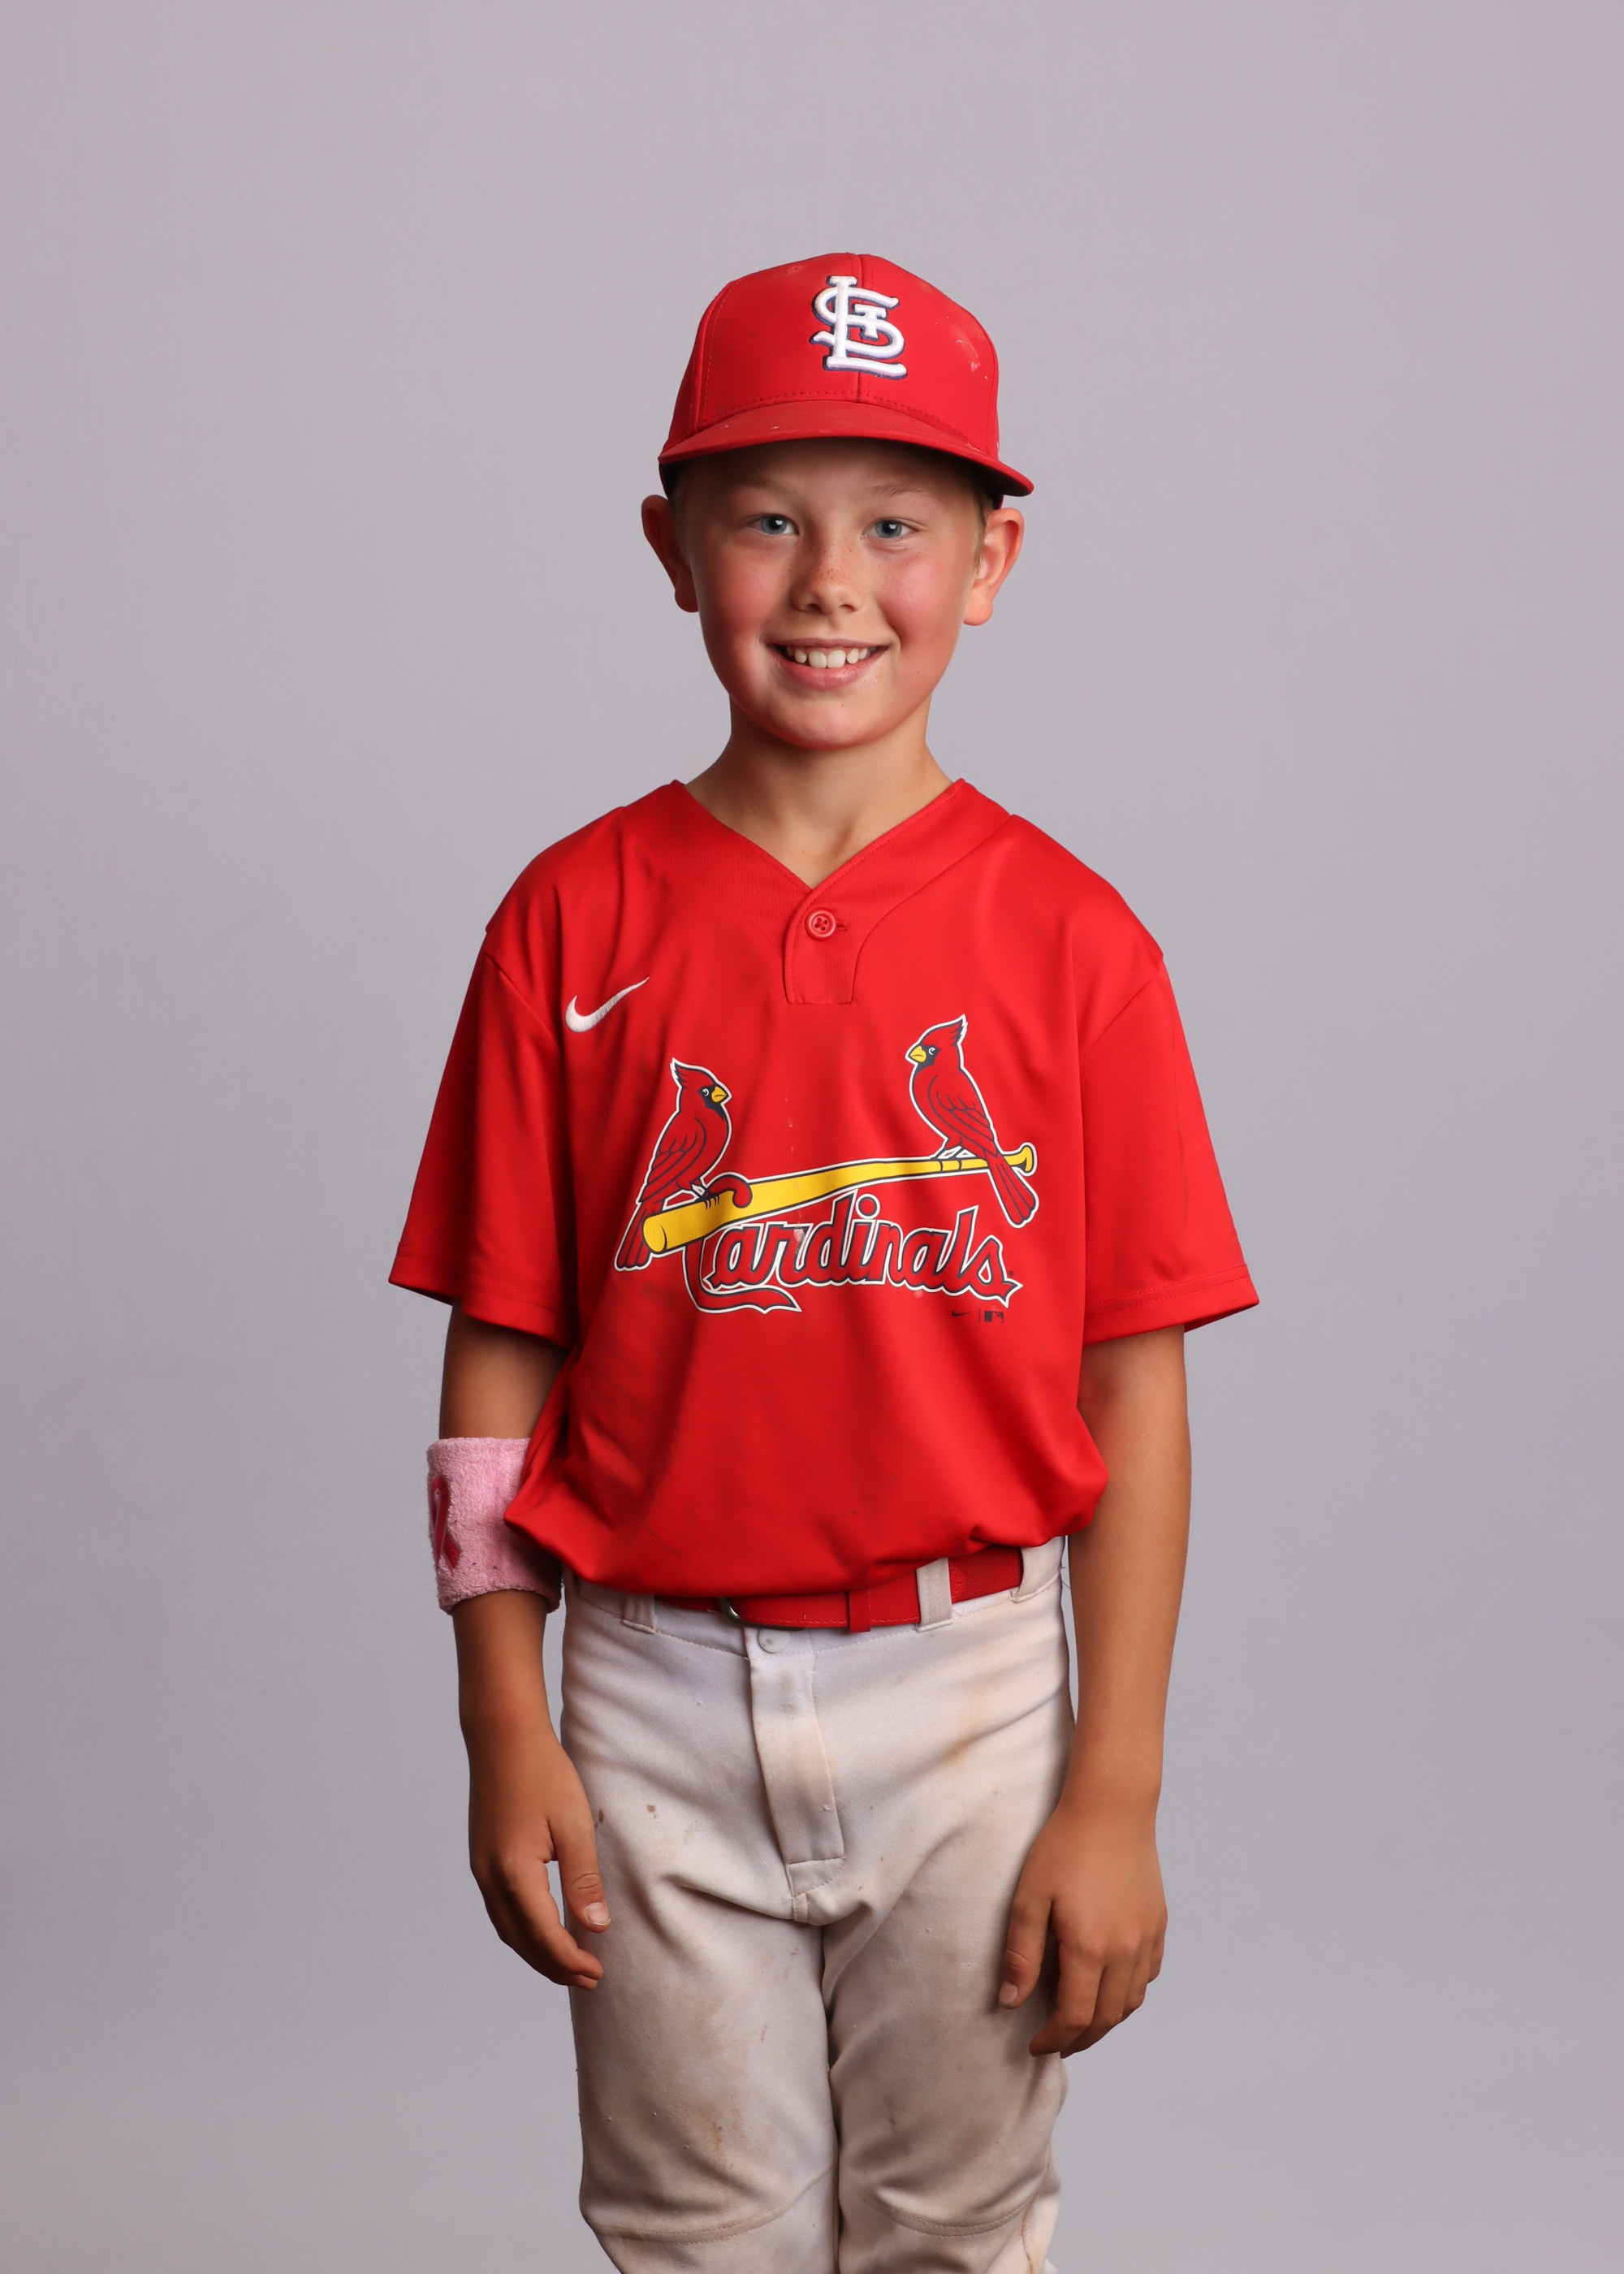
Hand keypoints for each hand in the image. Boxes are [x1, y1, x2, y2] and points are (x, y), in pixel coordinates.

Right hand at [465, 1709, 610, 1988]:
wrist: (502, 1737)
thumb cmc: (543, 1773)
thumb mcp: (573, 1825)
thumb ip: (583, 1880)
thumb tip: (595, 1928)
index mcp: (515, 1873)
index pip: (544, 1936)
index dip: (571, 1961)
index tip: (597, 1972)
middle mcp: (491, 1877)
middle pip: (522, 1942)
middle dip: (554, 1966)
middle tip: (588, 1978)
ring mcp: (481, 1869)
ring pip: (507, 1929)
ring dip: (536, 1953)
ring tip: (567, 1964)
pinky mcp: (481, 1858)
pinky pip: (500, 1910)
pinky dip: (522, 1931)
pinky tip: (541, 1930)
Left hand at [999, 1794, 1167, 2055]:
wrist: (1111, 1806)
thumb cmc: (1064, 1846)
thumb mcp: (1029, 1897)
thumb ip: (1020, 1953)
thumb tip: (1011, 2001)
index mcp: (1089, 1948)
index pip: (1074, 2017)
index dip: (1054, 2039)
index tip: (1035, 2045)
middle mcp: (1125, 1950)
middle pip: (1106, 2018)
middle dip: (1080, 2039)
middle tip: (1057, 2043)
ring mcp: (1146, 1938)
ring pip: (1132, 2002)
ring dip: (1107, 2021)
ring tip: (1081, 2022)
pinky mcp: (1158, 1923)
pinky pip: (1148, 1975)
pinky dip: (1130, 1993)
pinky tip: (1112, 1987)